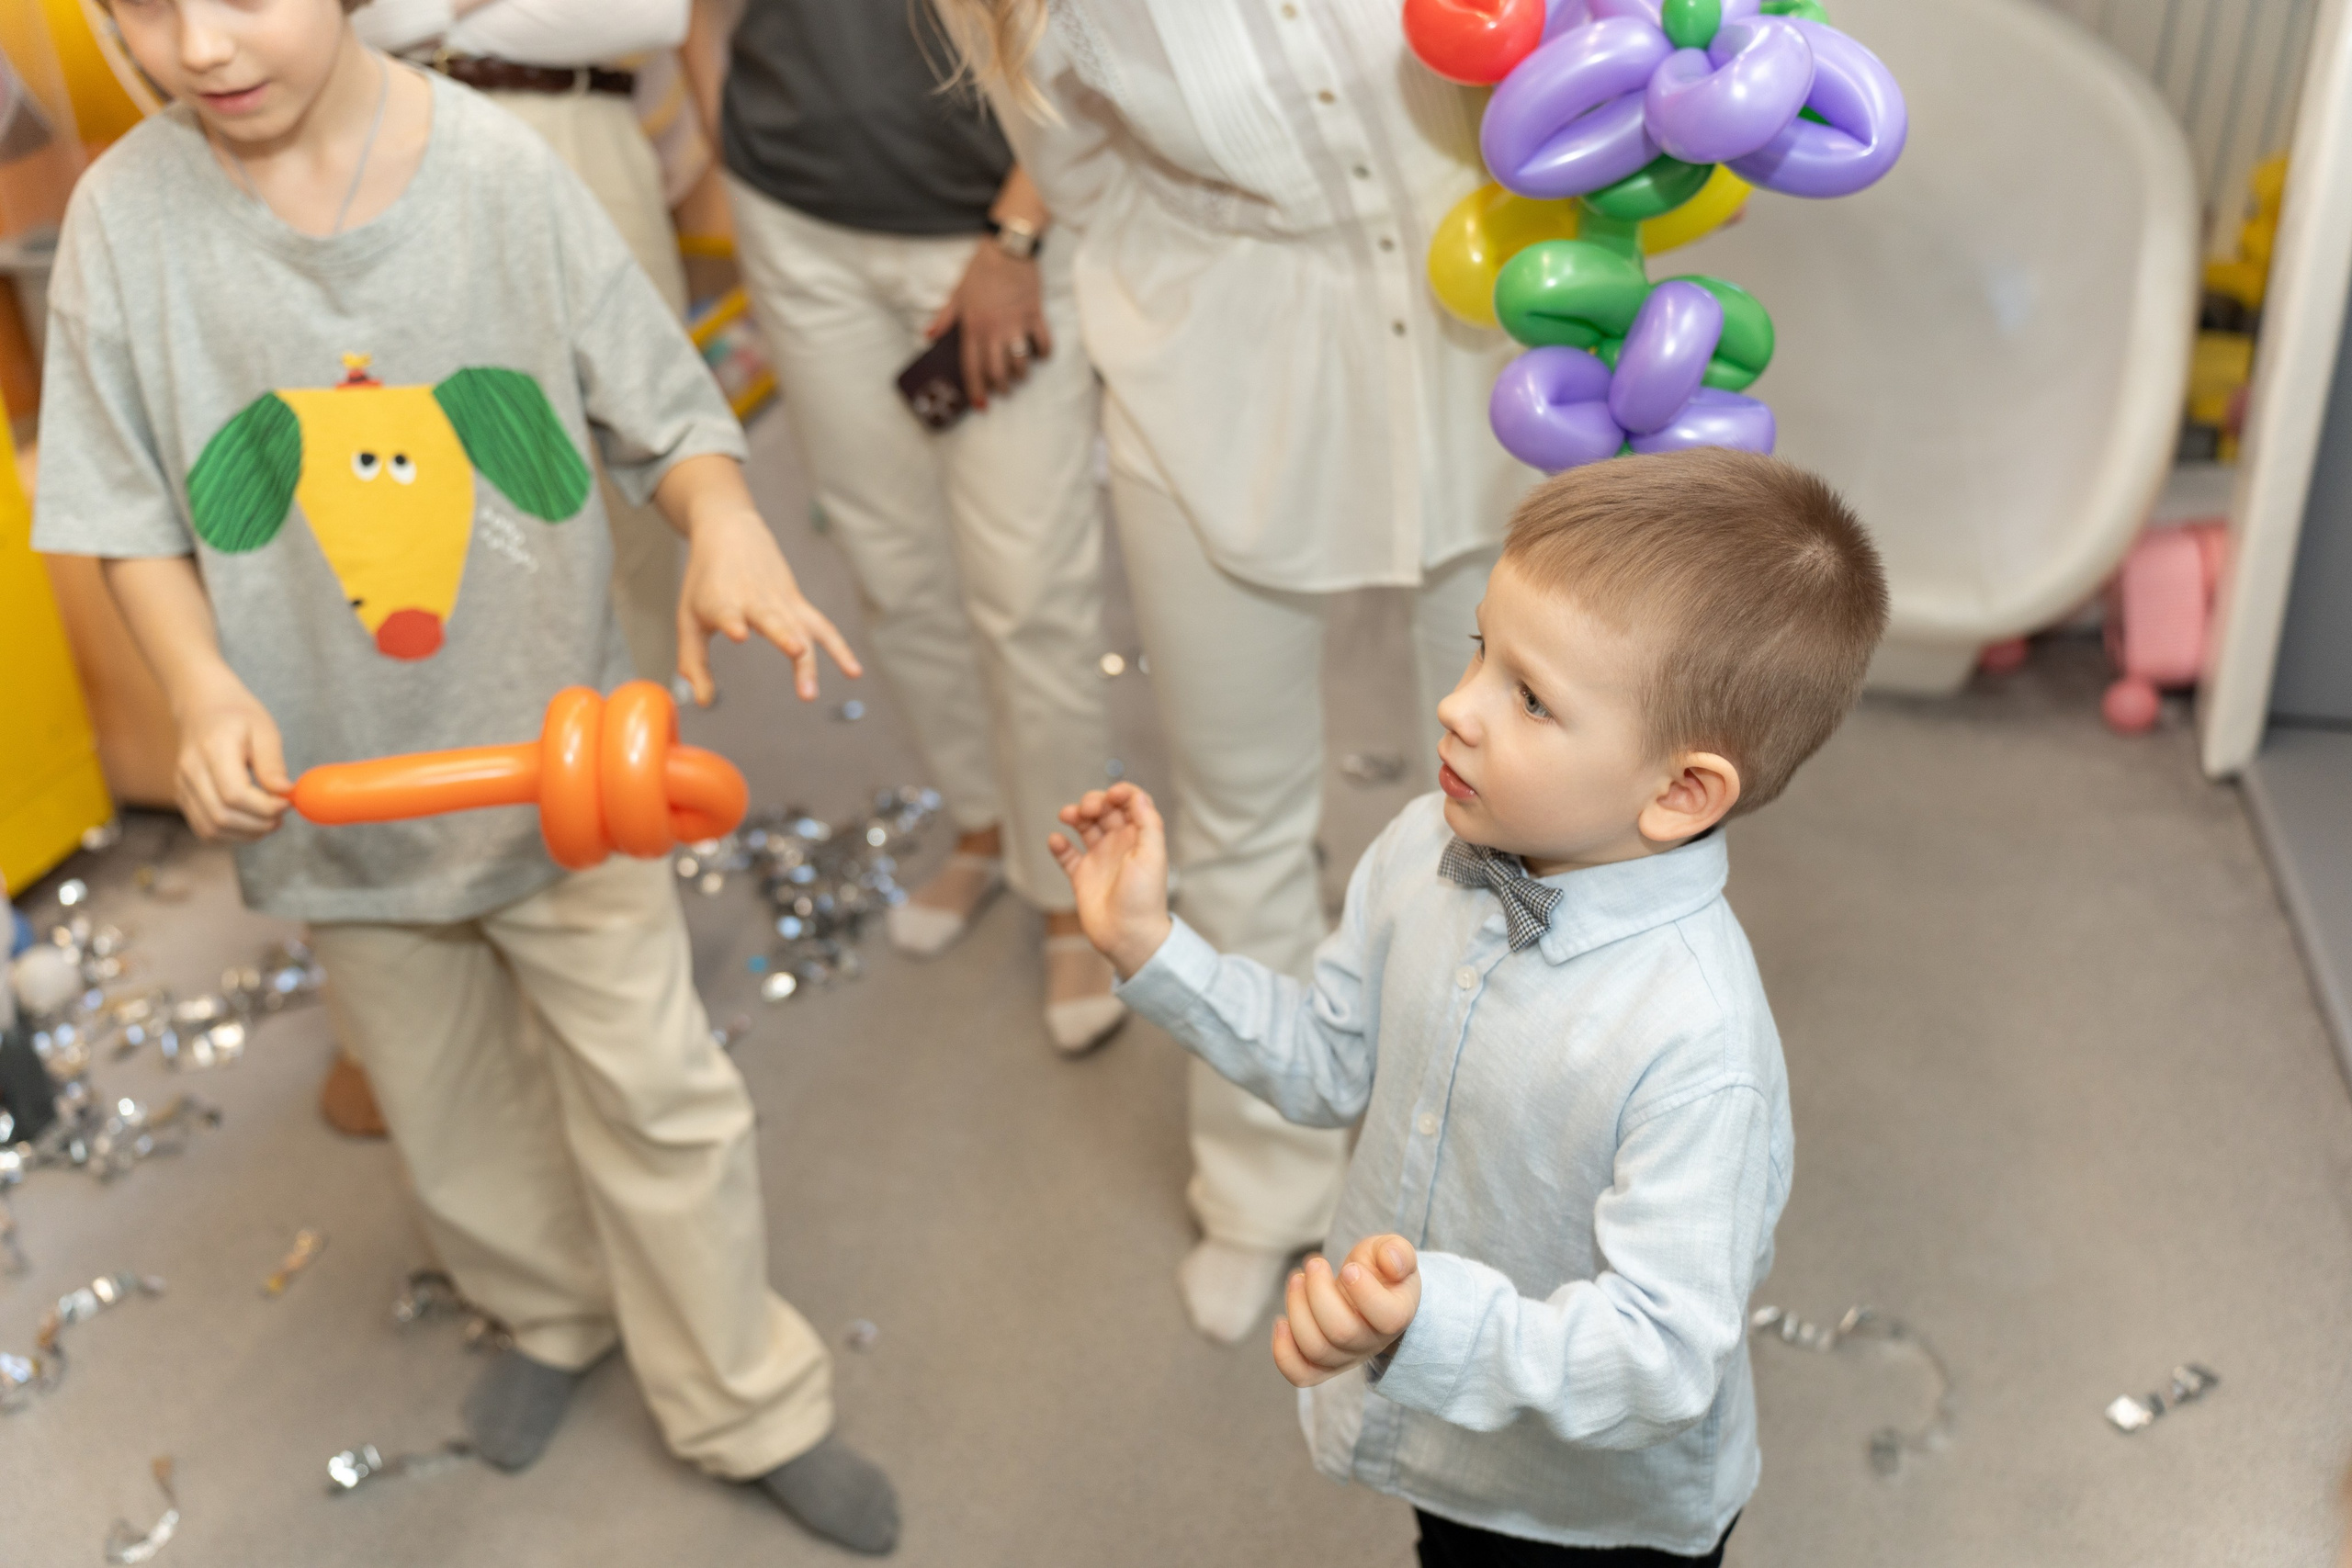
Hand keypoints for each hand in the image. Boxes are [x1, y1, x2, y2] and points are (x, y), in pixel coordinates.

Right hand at [173, 670, 291, 841]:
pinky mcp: (183, 797)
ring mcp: (182, 786)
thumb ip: (273, 764)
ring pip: (210, 829)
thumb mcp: (264, 730)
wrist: (202, 706)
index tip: (287, 803)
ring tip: (269, 821)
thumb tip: (286, 794)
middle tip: (281, 817)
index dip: (265, 807)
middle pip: (221, 816)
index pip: (234, 794)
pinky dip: (230, 834)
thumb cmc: (237, 715)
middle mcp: (191, 770)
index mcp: (213, 749)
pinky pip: (204, 828)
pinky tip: (251, 822)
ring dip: (245, 834)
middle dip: (258, 825)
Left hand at [678, 504, 861, 703]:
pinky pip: (822, 628)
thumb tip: (703, 702)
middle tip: (795, 651)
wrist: (731, 531)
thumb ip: (692, 662)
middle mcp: (754, 600)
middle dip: (784, 636)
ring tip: (810, 692)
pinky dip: (839, 649)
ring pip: (801, 630)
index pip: (728, 613)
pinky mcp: (797, 603)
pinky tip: (854, 671)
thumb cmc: (706, 581)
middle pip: (773, 620)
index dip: (732, 622)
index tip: (738, 633)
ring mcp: (780, 601)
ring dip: (808, 660)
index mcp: (721, 601)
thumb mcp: (689, 618)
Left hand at [924, 242, 1050, 409]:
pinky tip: (1039, 354)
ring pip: (1021, 363)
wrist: (1008, 248)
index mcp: (973, 327)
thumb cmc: (981, 270)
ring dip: (1021, 374)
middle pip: (998, 371)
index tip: (980, 405)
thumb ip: (944, 317)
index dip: (976, 389)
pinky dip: (1043, 353)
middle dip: (1001, 387)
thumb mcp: (957, 293)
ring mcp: (1016, 324)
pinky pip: (1043, 343)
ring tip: (1020, 375)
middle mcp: (994, 330)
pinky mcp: (1035, 315)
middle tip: (1003, 390)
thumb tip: (929, 335)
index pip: (973, 366)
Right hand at [1047, 782, 1172, 977]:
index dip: (1121, 793)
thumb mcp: (1152, 856)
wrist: (1128, 936)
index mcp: (1139, 838)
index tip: (1111, 796)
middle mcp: (1119, 845)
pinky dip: (1059, 845)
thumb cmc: (1144, 898)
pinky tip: (1057, 841)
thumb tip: (1137, 795)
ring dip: (1075, 815)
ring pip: (1085, 827)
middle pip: (1105, 810)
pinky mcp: (1082, 876)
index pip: (1131, 803)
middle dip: (1094, 801)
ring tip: (1067, 816)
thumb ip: (1147, 823)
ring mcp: (1099, 859)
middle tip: (1088, 809)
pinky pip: (1066, 854)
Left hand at [1271, 1235, 1421, 1388]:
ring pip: (1317, 1349)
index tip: (1349, 1268)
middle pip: (1342, 1333)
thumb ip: (1397, 1251)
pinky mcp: (1323, 1365)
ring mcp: (1347, 1357)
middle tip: (1314, 1264)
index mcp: (1398, 1314)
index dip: (1364, 1292)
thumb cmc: (1380, 1270)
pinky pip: (1302, 1375)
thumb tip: (1392, 1263)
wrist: (1370, 1293)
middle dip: (1319, 1292)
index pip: (1388, 1318)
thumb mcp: (1393, 1250)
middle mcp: (1373, 1343)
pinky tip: (1281, 1322)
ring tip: (1297, 1279)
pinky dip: (1284, 1353)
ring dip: (1297, 1310)